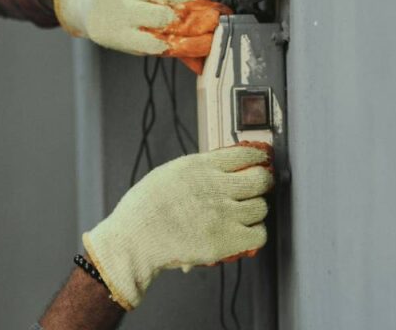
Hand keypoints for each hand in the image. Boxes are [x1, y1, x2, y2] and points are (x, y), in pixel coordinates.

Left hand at [53, 0, 229, 71]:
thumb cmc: (111, 22)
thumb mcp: (131, 42)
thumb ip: (166, 50)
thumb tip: (199, 63)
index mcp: (119, 34)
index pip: (160, 43)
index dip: (189, 45)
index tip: (210, 46)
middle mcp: (124, 7)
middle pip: (169, 17)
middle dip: (198, 23)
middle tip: (219, 27)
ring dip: (200, 7)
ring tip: (217, 14)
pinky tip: (199, 1)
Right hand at [82, 144, 272, 310]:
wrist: (134, 240)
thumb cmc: (144, 208)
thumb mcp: (170, 173)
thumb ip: (199, 170)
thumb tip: (225, 167)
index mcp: (200, 167)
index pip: (246, 153)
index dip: (258, 157)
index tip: (260, 161)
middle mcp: (216, 187)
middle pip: (261, 180)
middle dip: (261, 183)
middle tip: (257, 188)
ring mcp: (223, 215)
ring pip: (261, 208)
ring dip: (254, 210)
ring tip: (242, 214)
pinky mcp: (226, 241)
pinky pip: (259, 234)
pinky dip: (254, 234)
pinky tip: (243, 232)